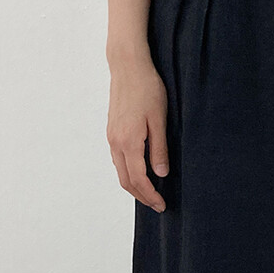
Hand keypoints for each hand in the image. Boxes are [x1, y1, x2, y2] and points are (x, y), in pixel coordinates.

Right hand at [107, 57, 168, 211]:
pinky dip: (128, 172)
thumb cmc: (147, 89)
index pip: (139, 179)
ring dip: (134, 186)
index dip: (150, 195)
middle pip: (125, 180)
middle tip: (157, 204)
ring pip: (120, 171)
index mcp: (129, 142)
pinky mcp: (112, 131)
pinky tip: (140, 172)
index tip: (162, 204)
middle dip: (141, 196)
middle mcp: (116, 143)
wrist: (128, 67)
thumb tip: (161, 174)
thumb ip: (159, 148)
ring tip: (150, 193)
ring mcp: (111, 137)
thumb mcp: (159, 119)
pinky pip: (118, 160)